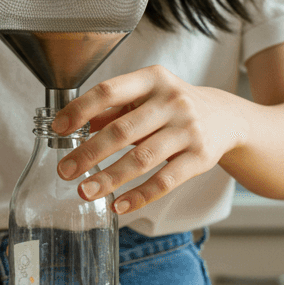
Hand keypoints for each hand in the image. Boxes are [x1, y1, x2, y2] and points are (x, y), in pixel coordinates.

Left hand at [50, 65, 247, 214]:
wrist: (225, 117)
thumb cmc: (173, 106)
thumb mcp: (146, 96)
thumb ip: (112, 108)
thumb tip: (71, 124)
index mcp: (153, 79)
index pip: (108, 91)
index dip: (80, 110)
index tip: (58, 129)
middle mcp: (172, 101)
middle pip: (122, 130)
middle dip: (88, 152)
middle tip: (65, 170)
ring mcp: (188, 129)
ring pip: (142, 159)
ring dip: (109, 178)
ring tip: (84, 191)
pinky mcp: (200, 157)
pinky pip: (165, 181)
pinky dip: (139, 196)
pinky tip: (118, 205)